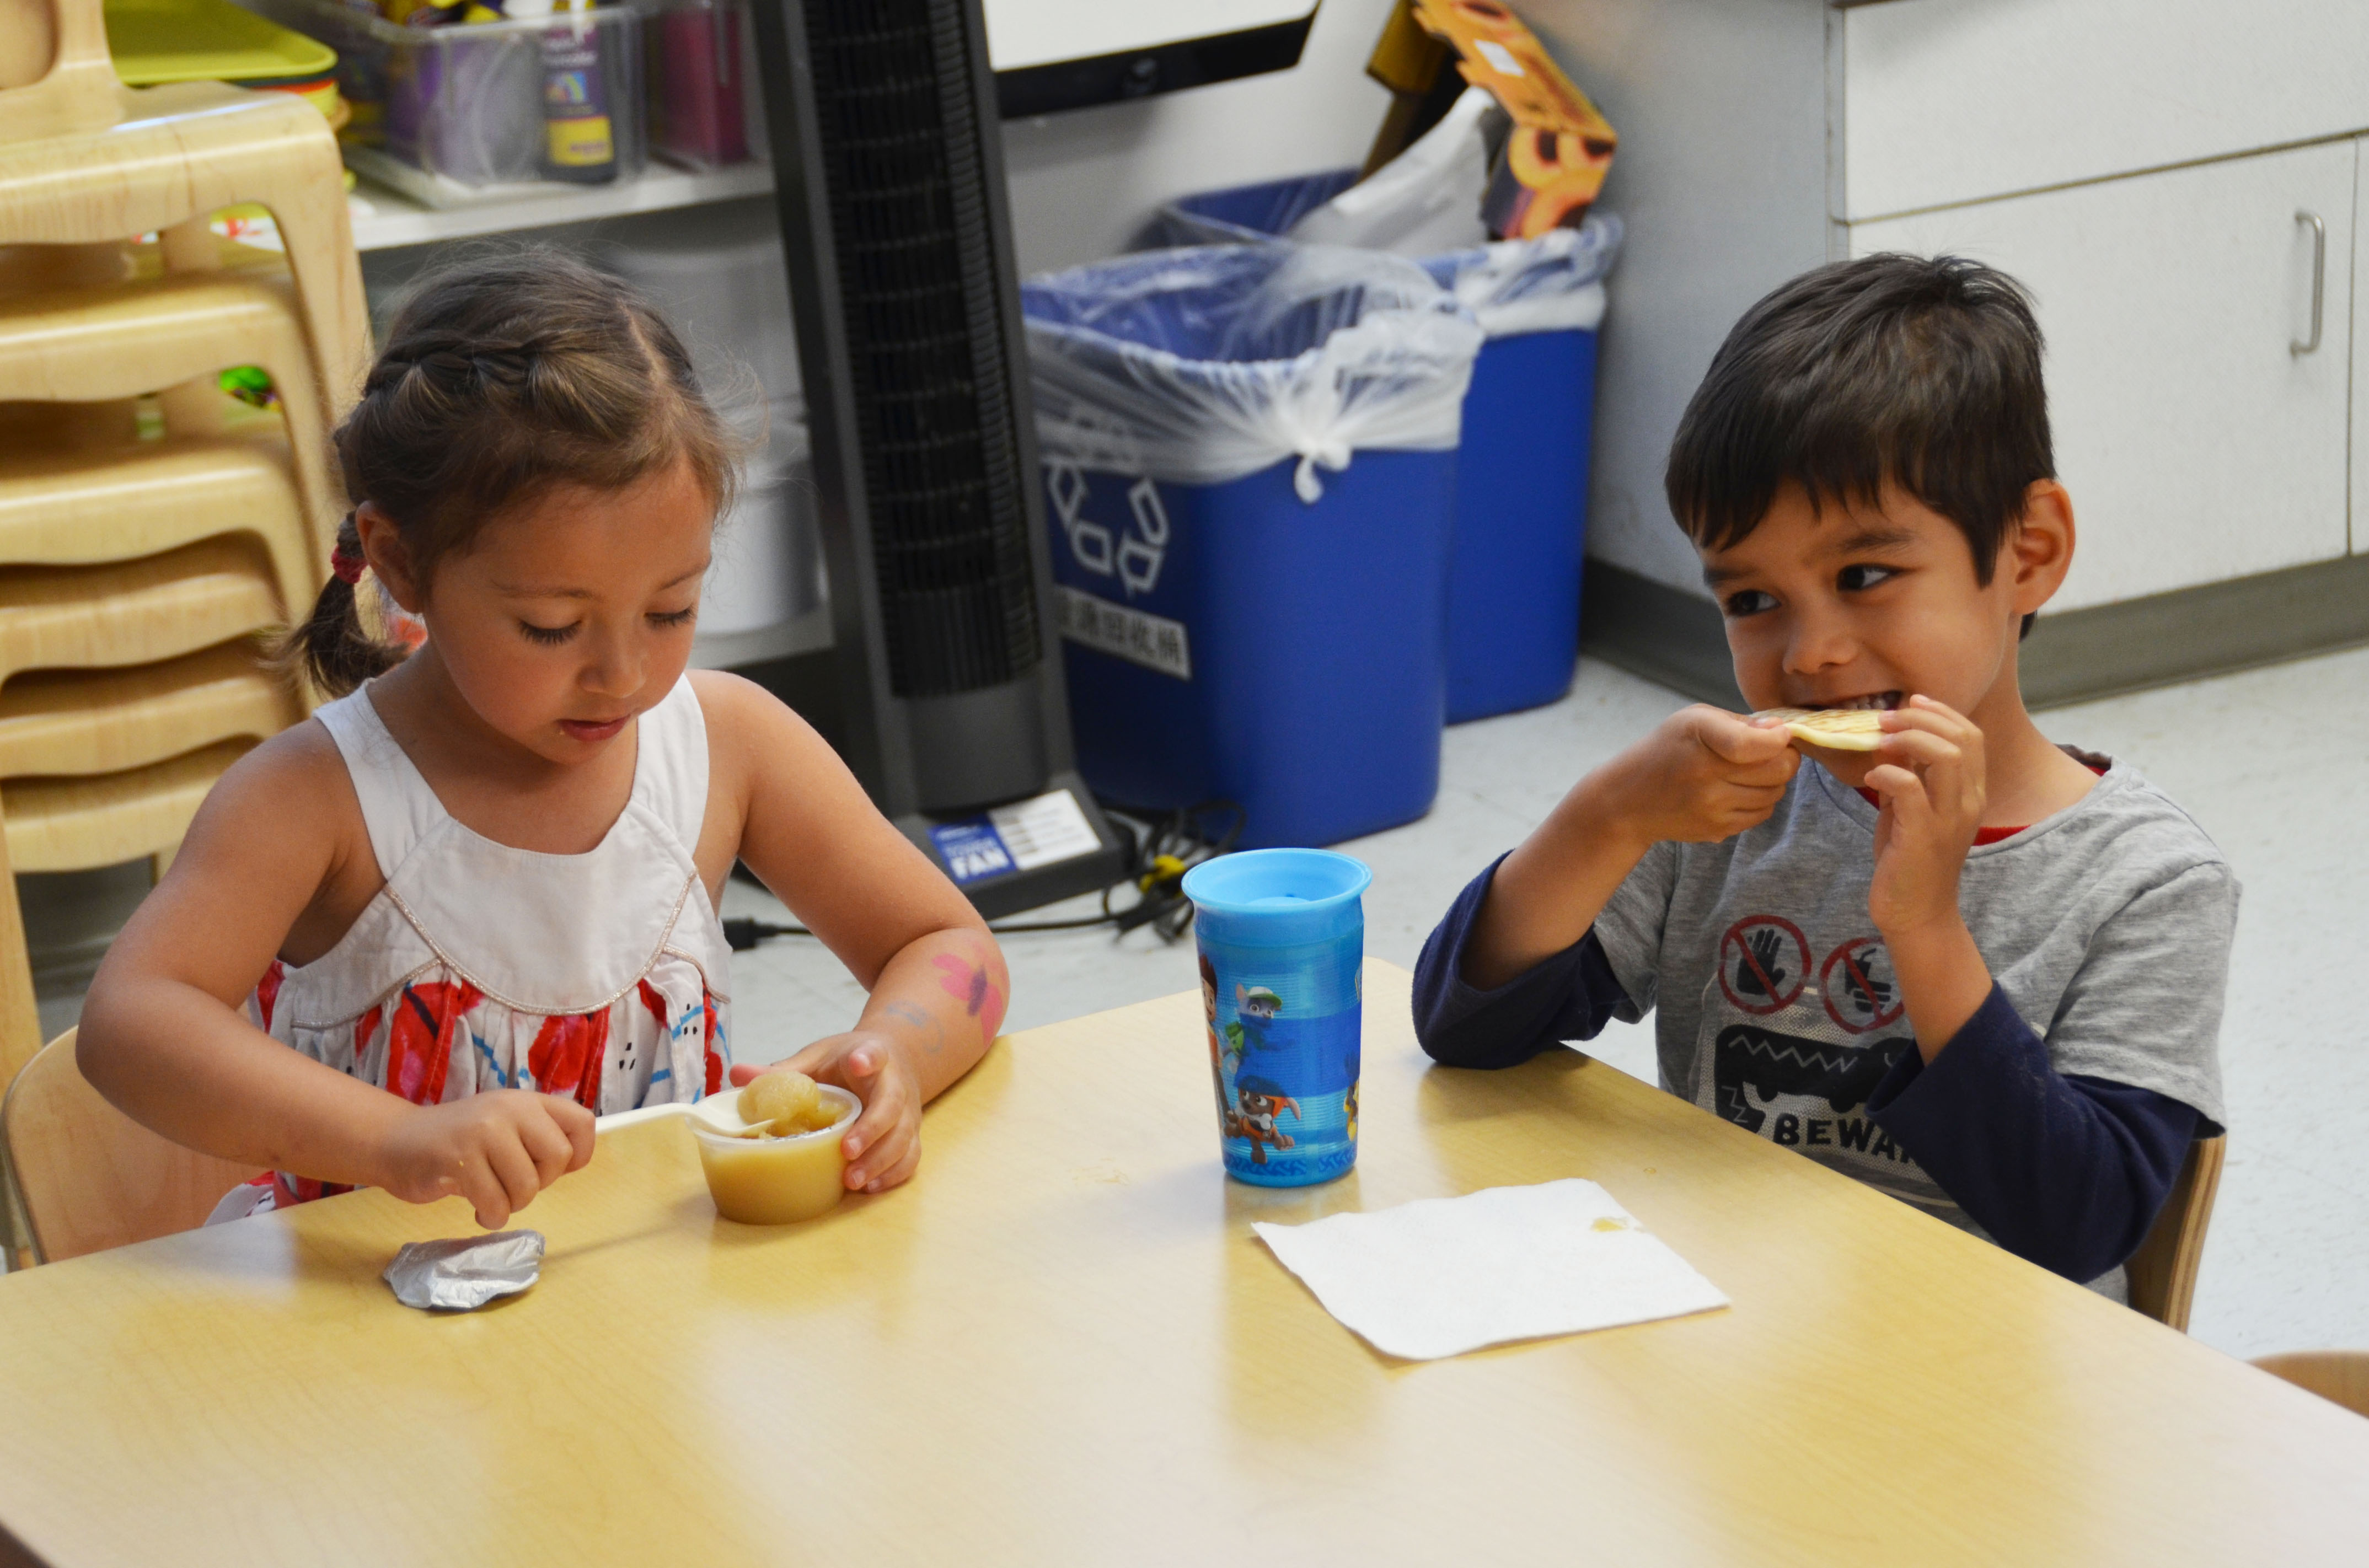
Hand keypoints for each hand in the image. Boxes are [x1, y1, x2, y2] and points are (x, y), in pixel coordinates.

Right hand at [376, 1090, 594, 1228]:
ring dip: (511, 1205)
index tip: (550, 1170)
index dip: (578, 1155)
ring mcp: (483, 1131)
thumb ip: (537, 1137)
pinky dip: (490, 1216)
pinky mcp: (459, 1158)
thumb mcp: (504, 1126)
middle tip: (513, 1185)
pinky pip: (495, 1202)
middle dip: (541, 1184)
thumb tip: (574, 1161)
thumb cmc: (458, 1142)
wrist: (396, 1142)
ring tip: (491, 1198)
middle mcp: (510, 1109)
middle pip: (558, 1157)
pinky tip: (477, 1209)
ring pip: (527, 1186)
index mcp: (527, 1102)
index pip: (583, 1123)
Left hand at [730, 1030, 919, 1192]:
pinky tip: (869, 1188)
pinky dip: (893, 1175)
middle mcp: (895, 1084)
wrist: (893, 1062)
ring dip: (881, 1161)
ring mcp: (907, 1112)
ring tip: (852, 1181)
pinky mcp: (911, 1135)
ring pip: (904, 1138)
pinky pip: (910, 1157)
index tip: (859, 1062)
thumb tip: (736, 1074)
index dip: (869, 1058)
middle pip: (892, 1106)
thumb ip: (783, 1070)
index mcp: (872, 1055)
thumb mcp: (818, 1057)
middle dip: (872, 1130)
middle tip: (847, 1150)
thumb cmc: (849, 1062)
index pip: (875, 1052)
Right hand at [1595, 705, 1800, 847]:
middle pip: (1778, 770)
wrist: (1628, 801)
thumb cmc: (1664, 750)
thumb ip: (1738, 723)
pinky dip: (1761, 799)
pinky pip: (1762, 813)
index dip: (1778, 738)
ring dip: (1774, 780)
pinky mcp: (1717, 829)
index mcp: (1699, 740)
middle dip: (1787, 757)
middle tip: (1775, 751)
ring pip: (1775, 793)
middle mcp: (1705, 777)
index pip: (1755, 744)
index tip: (1780, 733)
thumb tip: (1780, 731)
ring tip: (1754, 770)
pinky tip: (1742, 789)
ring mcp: (1713, 808)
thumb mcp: (1692, 720)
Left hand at [1865, 695, 1985, 937]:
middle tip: (1887, 716)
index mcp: (1970, 793)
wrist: (1916, 914)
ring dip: (1909, 738)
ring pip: (1946, 757)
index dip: (1943, 712)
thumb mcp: (1907, 809)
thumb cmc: (1908, 861)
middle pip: (1963, 738)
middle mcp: (1969, 802)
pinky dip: (1888, 774)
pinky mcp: (1924, 836)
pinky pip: (1911, 788)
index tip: (1911, 701)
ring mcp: (1950, 819)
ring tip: (1880, 739)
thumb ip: (1904, 774)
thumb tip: (1888, 738)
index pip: (1972, 737)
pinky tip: (1871, 778)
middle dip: (1923, 717)